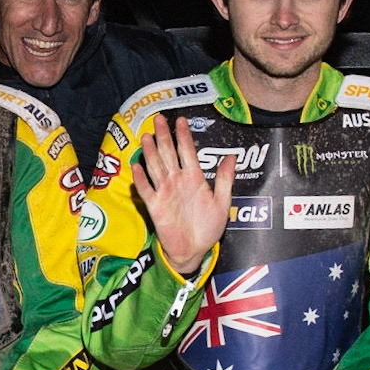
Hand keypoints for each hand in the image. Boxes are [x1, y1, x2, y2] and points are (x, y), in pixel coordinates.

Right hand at [132, 114, 233, 274]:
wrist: (194, 251)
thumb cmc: (208, 228)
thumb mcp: (222, 203)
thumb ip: (225, 180)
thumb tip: (232, 156)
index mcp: (194, 178)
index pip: (187, 152)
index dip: (184, 136)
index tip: (181, 120)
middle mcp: (177, 182)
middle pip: (168, 154)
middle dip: (164, 136)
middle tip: (158, 118)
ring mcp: (165, 193)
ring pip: (156, 168)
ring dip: (151, 153)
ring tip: (146, 137)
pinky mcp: (155, 207)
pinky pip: (146, 190)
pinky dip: (141, 179)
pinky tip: (137, 167)